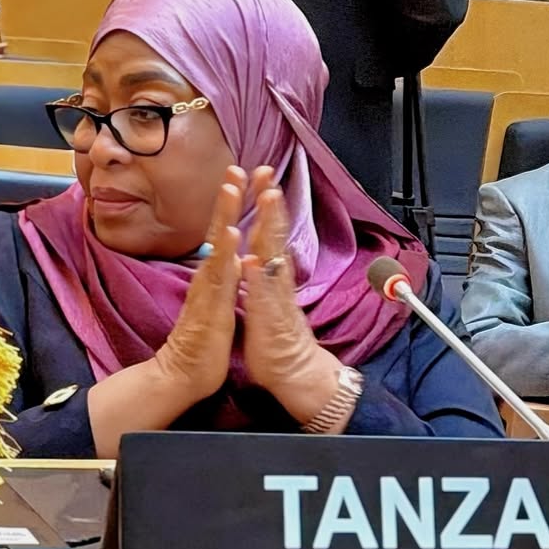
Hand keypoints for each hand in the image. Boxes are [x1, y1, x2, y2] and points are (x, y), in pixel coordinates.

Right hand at [152, 166, 245, 402]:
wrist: (182, 375)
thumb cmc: (202, 342)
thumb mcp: (217, 304)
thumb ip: (220, 281)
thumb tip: (226, 260)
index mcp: (215, 277)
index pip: (223, 233)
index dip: (231, 206)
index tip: (238, 177)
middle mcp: (209, 278)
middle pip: (218, 231)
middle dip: (227, 199)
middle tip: (235, 168)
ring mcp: (208, 292)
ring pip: (218, 248)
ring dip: (226, 218)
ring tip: (232, 190)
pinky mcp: (211, 310)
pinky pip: (220, 282)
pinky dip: (226, 258)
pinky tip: (233, 240)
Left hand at [241, 166, 341, 423]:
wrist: (295, 374)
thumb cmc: (277, 340)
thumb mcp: (268, 302)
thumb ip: (265, 279)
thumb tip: (259, 258)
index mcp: (273, 278)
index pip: (270, 235)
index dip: (266, 207)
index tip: (261, 179)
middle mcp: (278, 282)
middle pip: (276, 236)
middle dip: (272, 205)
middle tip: (268, 174)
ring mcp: (277, 298)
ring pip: (275, 256)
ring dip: (272, 228)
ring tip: (268, 199)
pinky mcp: (272, 320)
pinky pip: (264, 296)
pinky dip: (259, 277)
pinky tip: (252, 259)